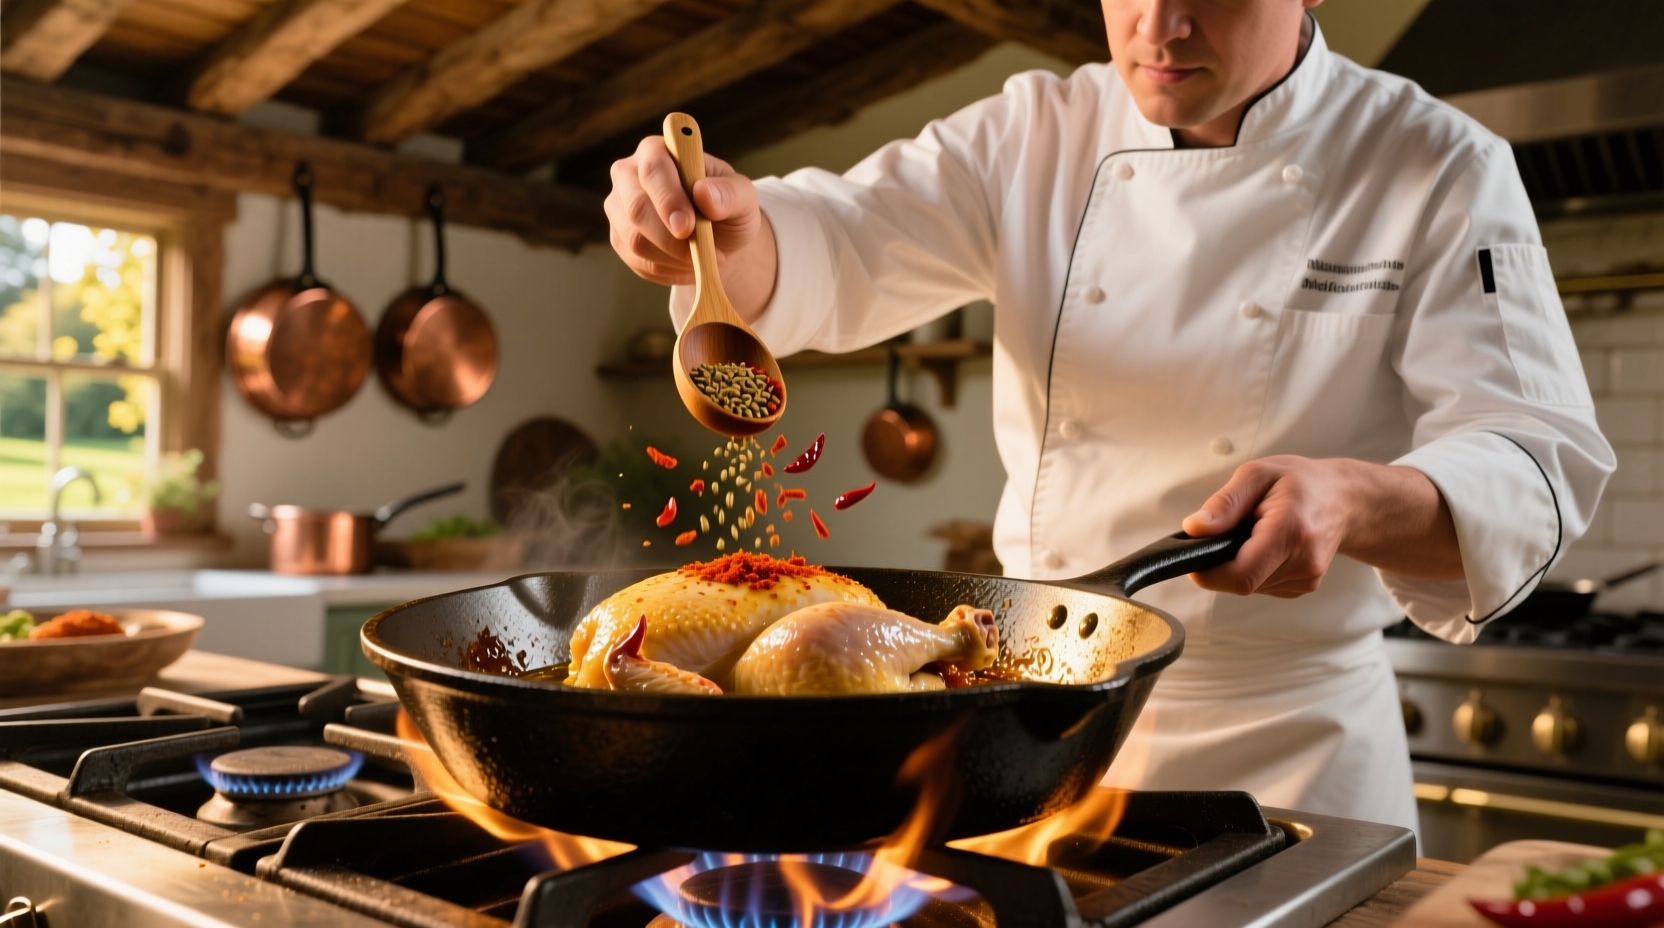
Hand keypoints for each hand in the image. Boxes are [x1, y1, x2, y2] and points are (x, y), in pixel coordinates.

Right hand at [605, 136, 777, 318]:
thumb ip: (730, 193)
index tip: (687, 227)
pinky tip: (689, 267)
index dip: (668, 199)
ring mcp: (619, 207)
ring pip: (634, 240)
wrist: (718, 235)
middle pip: (635, 207)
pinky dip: (668, 271)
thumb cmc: (728, 206)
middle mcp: (629, 174)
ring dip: (673, 258)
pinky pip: (637, 262)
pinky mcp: (619, 238)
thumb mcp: (743, 197)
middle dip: (668, 237)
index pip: (653, 169)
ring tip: (705, 260)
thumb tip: (704, 193)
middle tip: (700, 254)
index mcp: (657, 150)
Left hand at [1181, 456, 1463, 598]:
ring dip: (1238, 564)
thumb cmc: (1301, 483)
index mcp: (1291, 531)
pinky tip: (1265, 545)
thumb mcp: (1257, 474)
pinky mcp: (1304, 587)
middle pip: (1241, 583)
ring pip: (1250, 586)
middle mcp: (1304, 562)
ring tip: (1253, 532)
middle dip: (1222, 562)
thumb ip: (1224, 503)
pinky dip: (1254, 568)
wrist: (1344, 499)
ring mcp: (1307, 579)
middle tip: (1229, 531)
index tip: (1195, 555)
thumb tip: (1194, 529)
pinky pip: (1262, 585)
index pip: (1241, 575)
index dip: (1209, 573)